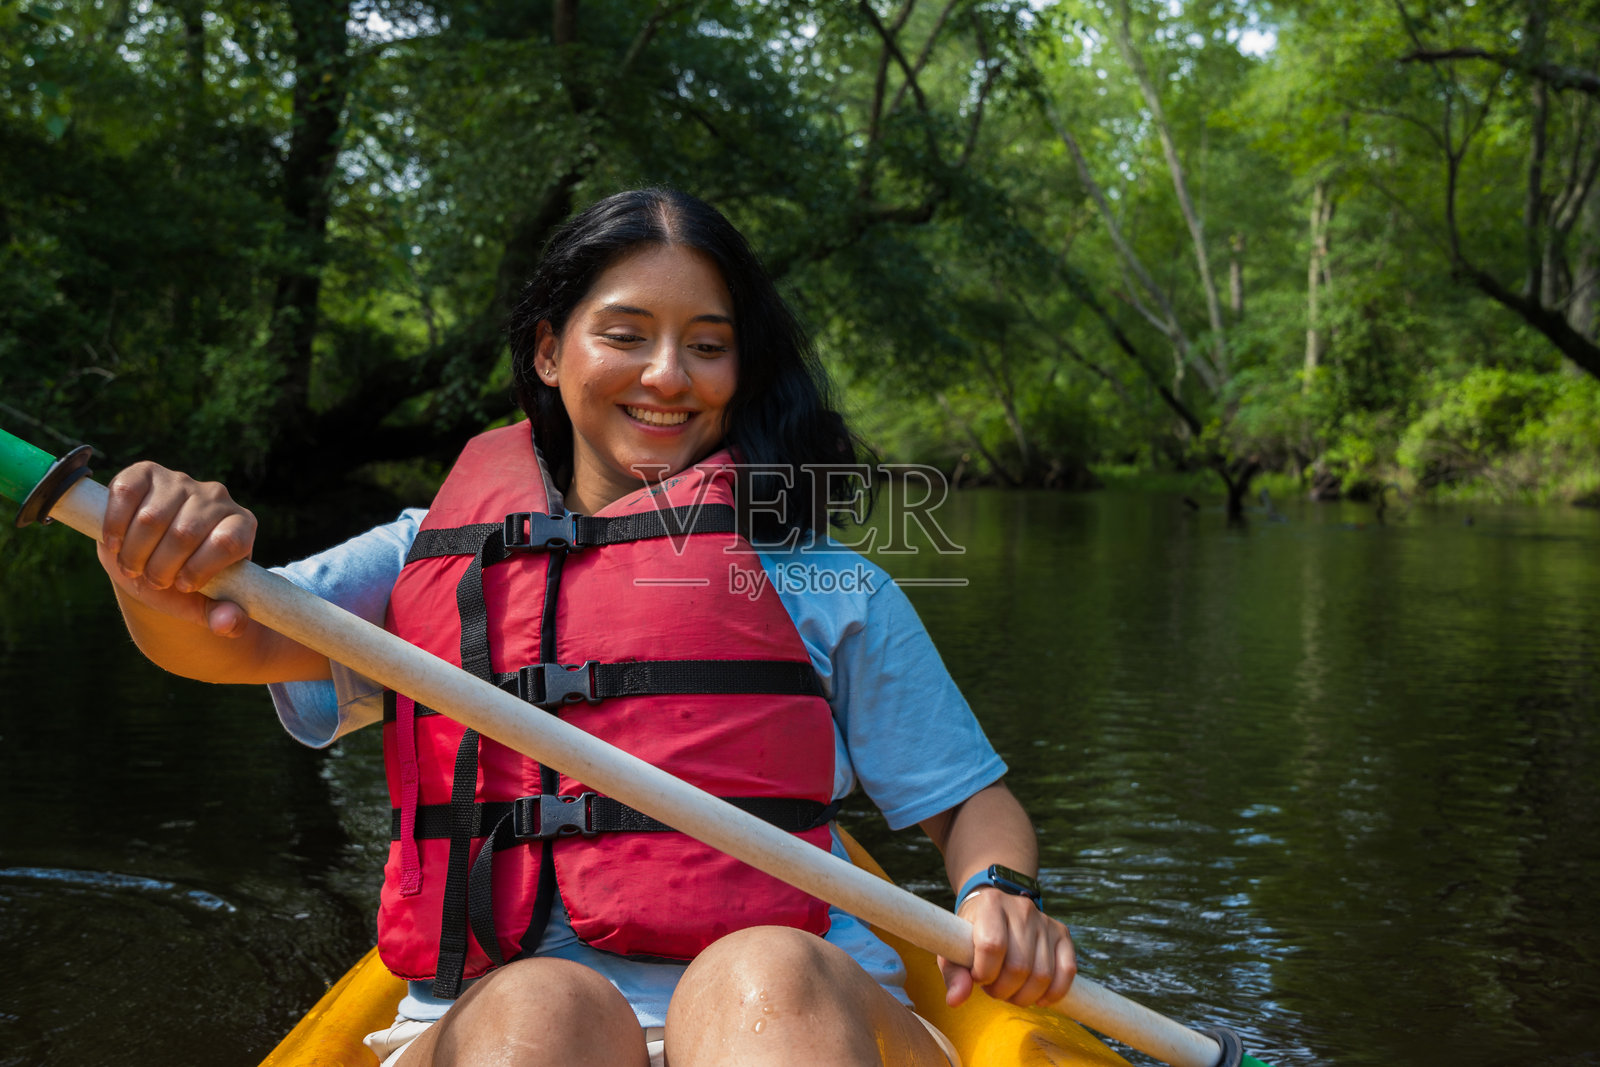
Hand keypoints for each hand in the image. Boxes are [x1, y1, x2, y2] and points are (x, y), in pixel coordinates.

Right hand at [97, 461, 257, 636]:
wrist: (152, 562)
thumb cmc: (185, 584)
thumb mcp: (206, 606)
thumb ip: (226, 619)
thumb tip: (227, 622)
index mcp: (241, 526)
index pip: (227, 542)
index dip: (200, 569)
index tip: (183, 586)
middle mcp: (216, 497)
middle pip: (185, 532)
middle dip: (161, 567)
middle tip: (153, 581)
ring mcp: (181, 481)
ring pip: (152, 517)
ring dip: (135, 552)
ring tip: (134, 567)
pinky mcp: (146, 473)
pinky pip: (125, 491)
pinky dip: (115, 525)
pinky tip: (115, 545)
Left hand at [937, 888, 1076, 1007]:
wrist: (995, 908)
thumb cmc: (971, 933)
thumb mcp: (954, 948)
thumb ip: (953, 974)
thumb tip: (956, 1000)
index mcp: (991, 904)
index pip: (992, 946)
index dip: (984, 972)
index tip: (977, 977)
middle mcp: (1021, 909)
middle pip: (1019, 966)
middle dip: (1003, 990)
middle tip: (993, 989)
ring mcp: (1044, 921)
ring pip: (1042, 974)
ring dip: (1024, 996)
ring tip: (1010, 990)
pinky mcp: (1061, 933)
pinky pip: (1067, 970)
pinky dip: (1054, 992)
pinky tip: (1038, 998)